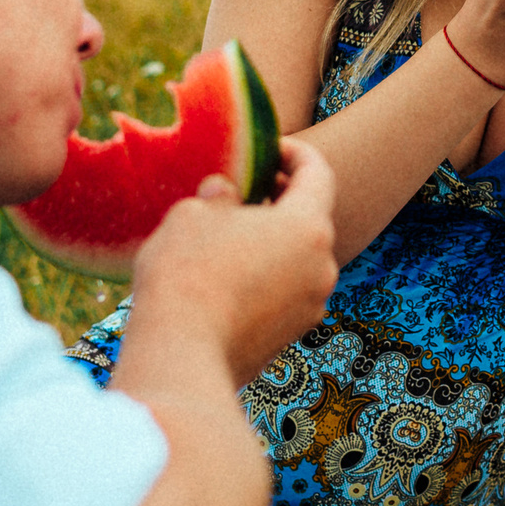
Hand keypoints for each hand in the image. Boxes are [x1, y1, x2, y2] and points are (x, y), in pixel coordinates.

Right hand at [129, 140, 338, 384]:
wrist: (181, 357)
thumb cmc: (187, 274)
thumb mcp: (194, 213)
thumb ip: (219, 195)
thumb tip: (225, 194)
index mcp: (309, 227)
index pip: (319, 173)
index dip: (295, 153)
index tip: (270, 148)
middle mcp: (322, 268)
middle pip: (309, 220)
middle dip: (278, 200)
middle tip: (244, 189)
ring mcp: (310, 307)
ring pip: (297, 260)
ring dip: (270, 242)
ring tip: (227, 235)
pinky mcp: (290, 337)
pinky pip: (284, 293)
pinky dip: (265, 276)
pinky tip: (226, 277)